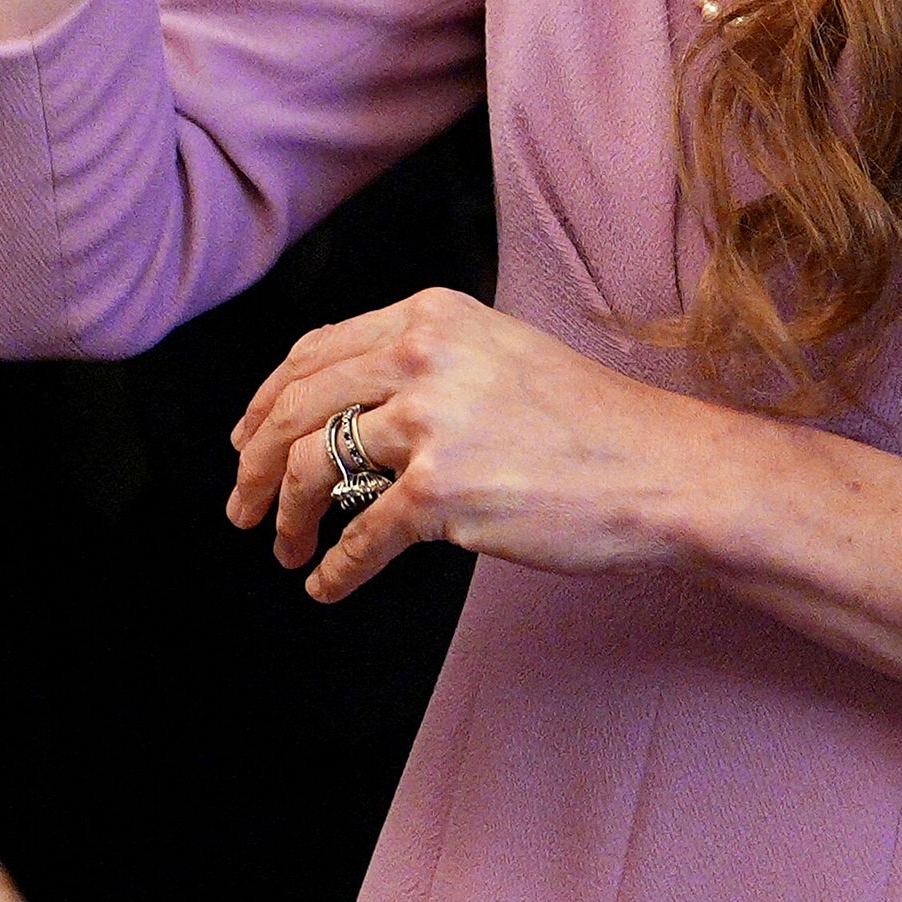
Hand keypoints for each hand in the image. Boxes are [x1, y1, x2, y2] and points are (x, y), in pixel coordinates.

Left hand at [227, 288, 718, 604]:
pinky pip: (361, 538)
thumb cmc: (587, 422)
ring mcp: (430, 423)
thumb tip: (342, 408)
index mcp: (430, 316)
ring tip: (287, 548)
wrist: (659, 468)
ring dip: (287, 517)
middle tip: (242, 505)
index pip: (312, 353)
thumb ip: (422, 362)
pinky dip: (336, 569)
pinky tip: (329, 584)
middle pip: (296, 406)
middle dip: (255, 463)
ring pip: (314, 467)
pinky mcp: (442, 493)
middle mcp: (421, 355)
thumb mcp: (496, 354)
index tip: (247, 441)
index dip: (266, 402)